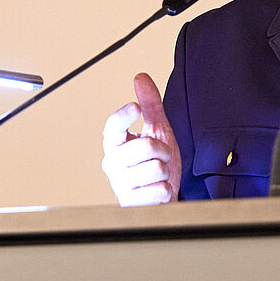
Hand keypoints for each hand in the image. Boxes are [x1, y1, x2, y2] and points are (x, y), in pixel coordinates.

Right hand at [101, 72, 180, 205]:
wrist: (161, 198)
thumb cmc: (156, 163)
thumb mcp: (157, 131)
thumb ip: (150, 105)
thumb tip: (140, 77)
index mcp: (115, 143)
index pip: (113, 127)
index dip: (123, 115)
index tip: (135, 107)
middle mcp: (112, 163)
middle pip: (147, 146)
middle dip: (164, 151)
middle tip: (161, 157)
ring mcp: (120, 184)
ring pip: (157, 168)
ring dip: (166, 172)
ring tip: (158, 175)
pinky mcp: (131, 203)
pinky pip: (160, 189)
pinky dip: (166, 190)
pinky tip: (157, 190)